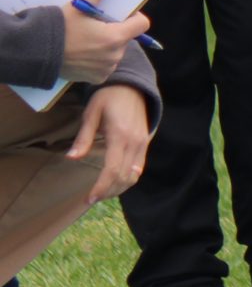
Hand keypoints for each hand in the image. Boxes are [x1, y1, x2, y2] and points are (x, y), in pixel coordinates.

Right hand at [58, 0, 148, 84]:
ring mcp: (106, 68)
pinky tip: (81, 52)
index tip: (119, 14)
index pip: (141, 25)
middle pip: (126, 37)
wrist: (35, 52)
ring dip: (106, 45)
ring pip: (115, 51)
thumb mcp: (80, 5)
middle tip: (94, 25)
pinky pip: (105, 65)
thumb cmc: (58, 27)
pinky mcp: (97, 78)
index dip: (133, 17)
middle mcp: (115, 55)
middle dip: (114, 30)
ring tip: (84, 39)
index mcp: (115, 37)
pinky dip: (97, 59)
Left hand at [68, 83, 150, 202]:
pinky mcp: (145, 144)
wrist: (133, 87)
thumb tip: (71, 158)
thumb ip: (83, 138)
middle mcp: (134, 143)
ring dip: (119, 188)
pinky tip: (116, 183)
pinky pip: (139, 168)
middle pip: (124, 176)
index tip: (89, 198)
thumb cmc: (108, 98)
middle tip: (92, 199)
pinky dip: (128, 179)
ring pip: (134, 175)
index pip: (112, 169)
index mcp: (120, 136)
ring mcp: (142, 144)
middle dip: (109, 191)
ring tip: (103, 193)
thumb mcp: (91, 113)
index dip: (101, 187)